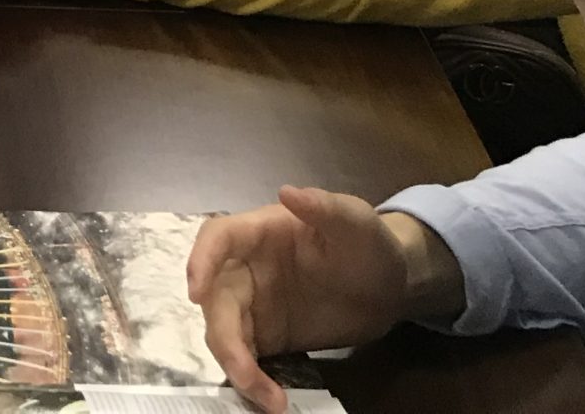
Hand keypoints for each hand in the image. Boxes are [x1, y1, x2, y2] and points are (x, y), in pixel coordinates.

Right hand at [187, 188, 425, 413]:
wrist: (388, 289)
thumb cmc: (368, 244)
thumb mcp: (356, 222)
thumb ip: (326, 208)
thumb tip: (288, 192)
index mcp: (259, 233)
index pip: (218, 238)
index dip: (200, 261)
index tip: (195, 292)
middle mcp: (245, 269)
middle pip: (215, 299)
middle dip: (223, 336)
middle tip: (245, 372)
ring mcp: (253, 306)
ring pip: (224, 334)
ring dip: (237, 367)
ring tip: (271, 400)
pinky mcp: (266, 338)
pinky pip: (246, 359)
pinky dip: (252, 381)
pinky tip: (274, 400)